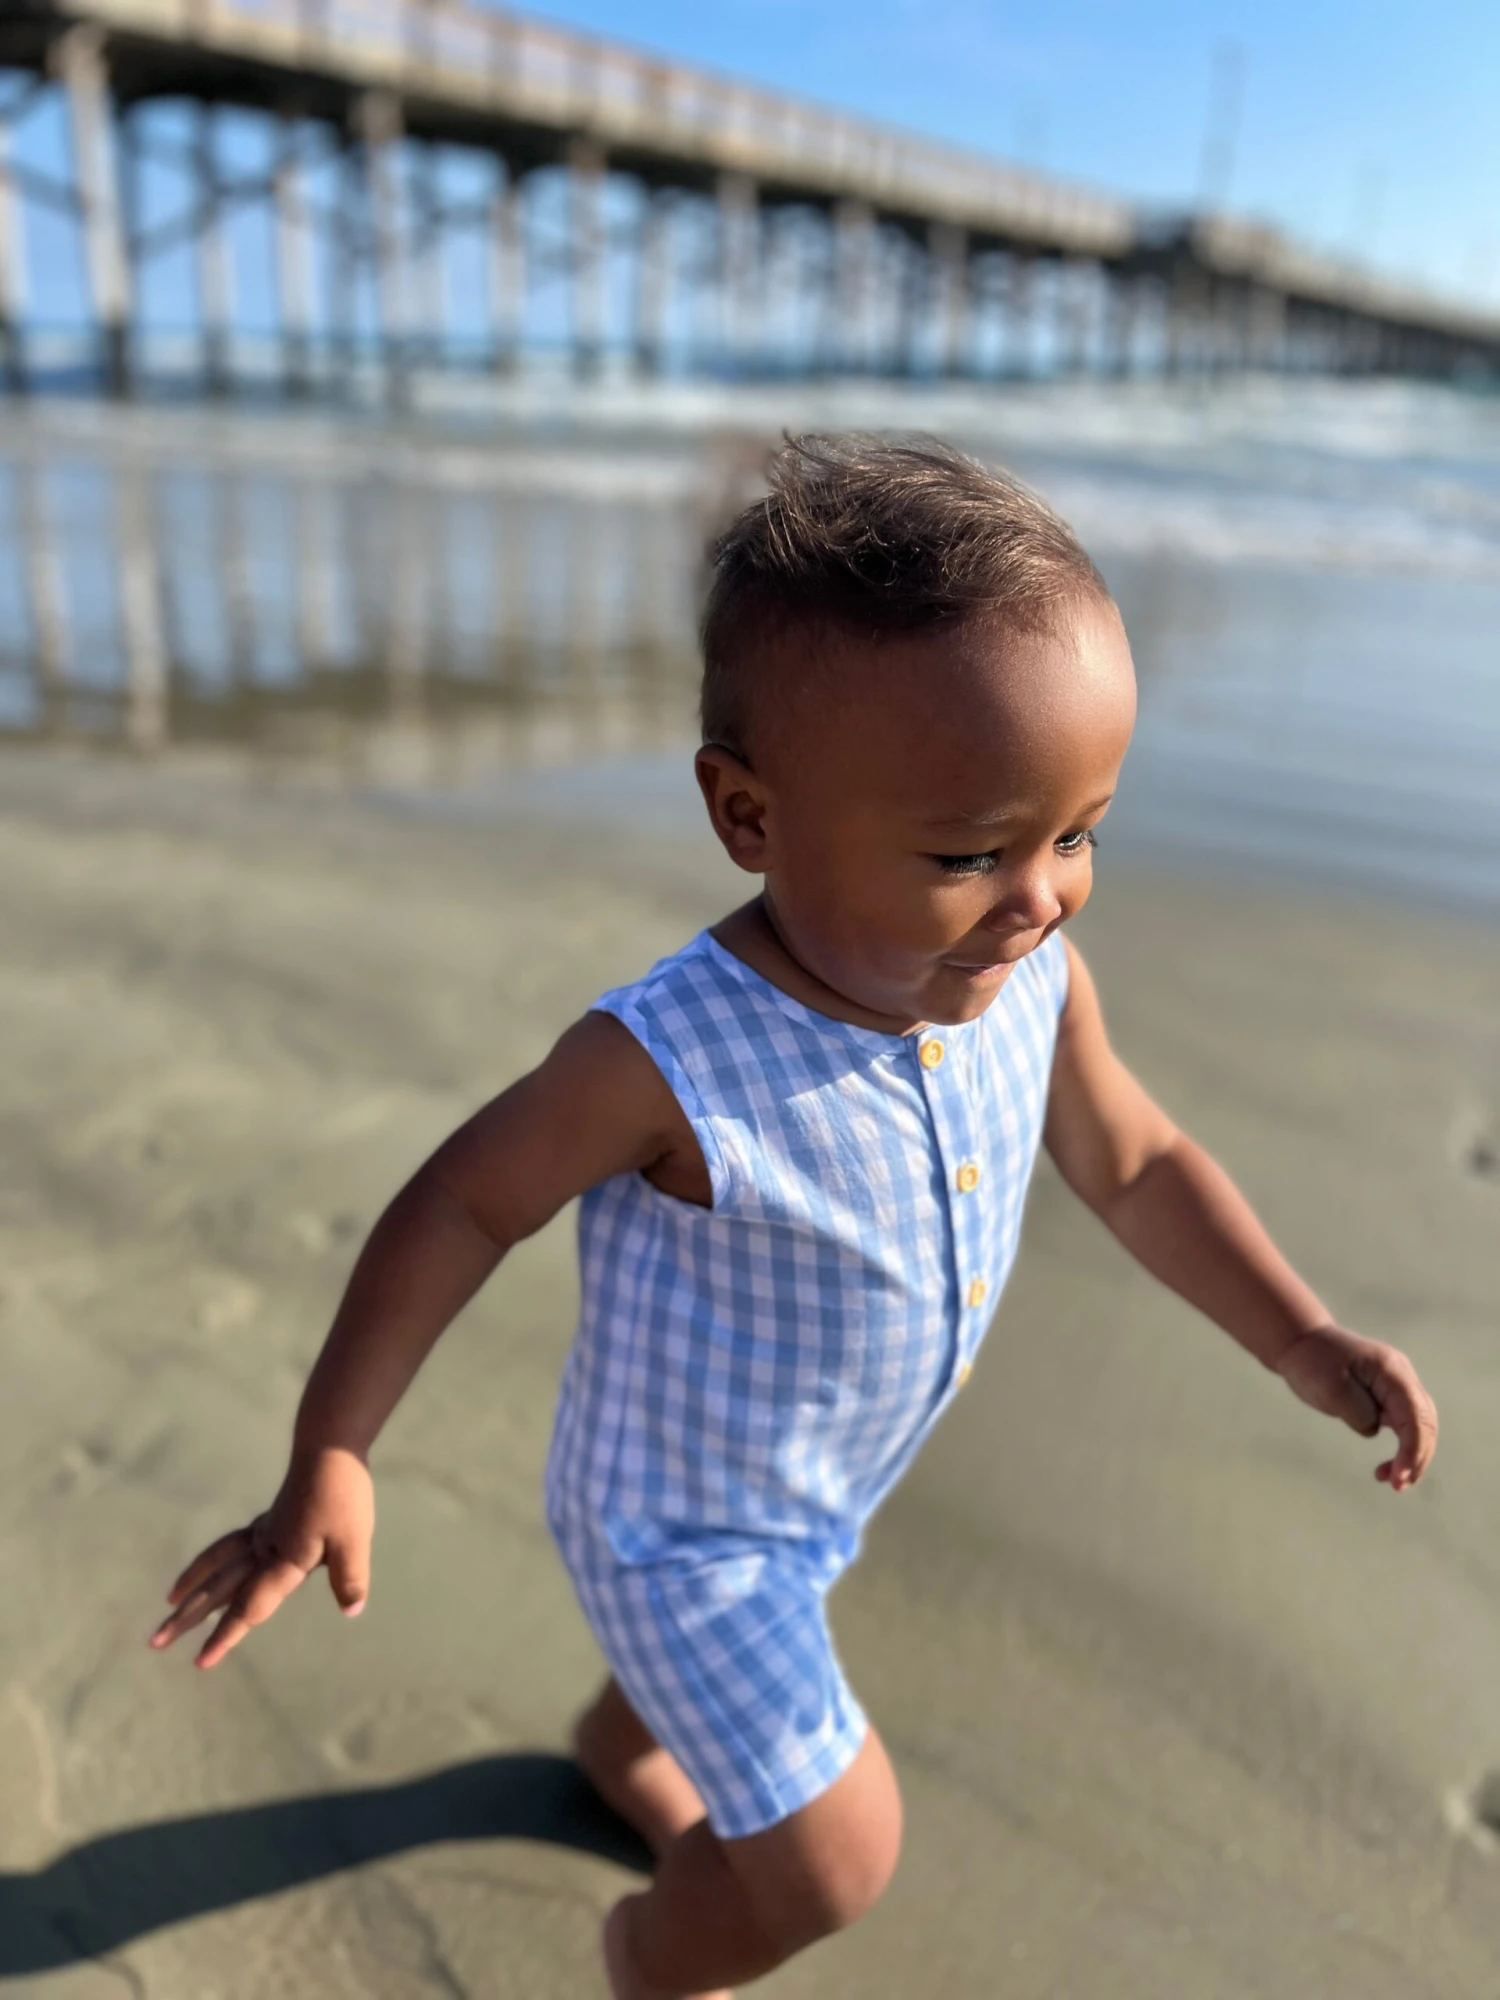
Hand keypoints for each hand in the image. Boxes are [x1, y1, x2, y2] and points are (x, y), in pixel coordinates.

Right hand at [150, 1446, 374, 1668]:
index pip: (249, 1607)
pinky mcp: (268, 1521)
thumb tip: (351, 1611)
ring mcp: (263, 1534)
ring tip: (169, 1602)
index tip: (199, 1662)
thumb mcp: (354, 1539)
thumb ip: (350, 1577)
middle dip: (188, 1618)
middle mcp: (265, 1550)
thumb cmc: (342, 1494)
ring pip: (218, 1567)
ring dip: (193, 1587)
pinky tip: (209, 1568)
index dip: (225, 1636)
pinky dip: (212, 1560)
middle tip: (154, 1641)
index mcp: (283, 1561)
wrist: (329, 1447)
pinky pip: (230, 1546)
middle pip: (220, 1590)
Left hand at [1274, 1325, 1437, 1491]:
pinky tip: (1387, 1468)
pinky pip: (1405, 1427)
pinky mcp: (1387, 1398)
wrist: (1300, 1343)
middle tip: (1396, 1486)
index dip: (1411, 1450)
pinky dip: (1402, 1450)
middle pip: (1425, 1423)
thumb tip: (1375, 1428)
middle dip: (1417, 1458)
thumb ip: (1359, 1411)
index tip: (1398, 1478)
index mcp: (1392, 1370)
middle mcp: (1402, 1377)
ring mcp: (1397, 1387)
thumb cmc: (1312, 1361)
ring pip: (1419, 1427)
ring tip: (1391, 1482)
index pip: (1415, 1416)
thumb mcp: (1331, 1389)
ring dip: (1412, 1457)